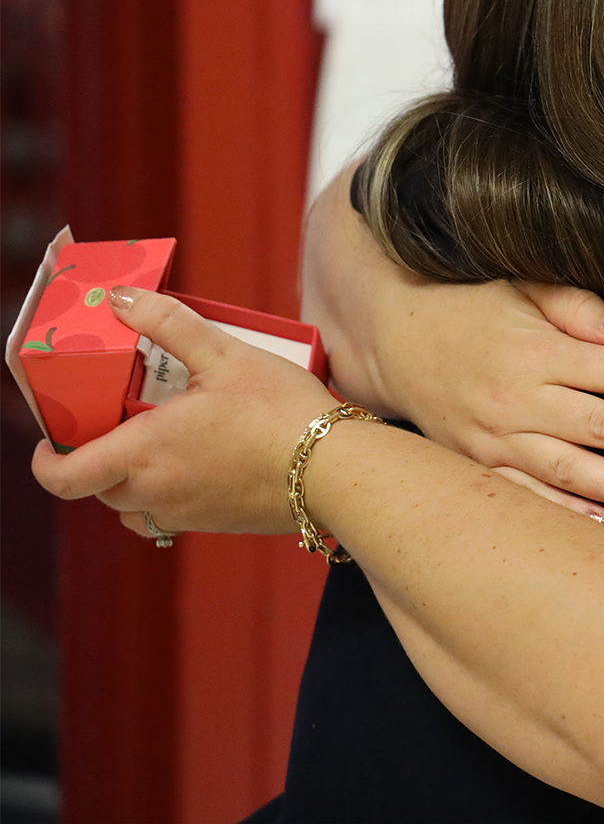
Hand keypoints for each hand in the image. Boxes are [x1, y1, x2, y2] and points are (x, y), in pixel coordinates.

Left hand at [32, 287, 332, 537]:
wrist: (338, 471)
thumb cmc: (283, 414)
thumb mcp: (226, 354)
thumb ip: (167, 323)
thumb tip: (122, 299)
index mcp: (145, 452)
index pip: (63, 476)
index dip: (45, 460)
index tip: (51, 440)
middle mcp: (156, 492)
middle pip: (98, 488)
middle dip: (98, 457)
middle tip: (123, 420)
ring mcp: (186, 514)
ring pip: (134, 506)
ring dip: (133, 480)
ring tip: (164, 441)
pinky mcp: (216, 524)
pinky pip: (172, 514)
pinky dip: (172, 490)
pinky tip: (207, 458)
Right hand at [301, 164, 603, 523]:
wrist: (392, 338)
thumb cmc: (470, 307)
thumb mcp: (520, 286)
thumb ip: (574, 305)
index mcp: (536, 351)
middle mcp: (517, 399)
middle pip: (601, 425)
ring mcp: (494, 439)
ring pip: (568, 470)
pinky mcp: (477, 466)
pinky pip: (524, 496)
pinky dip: (562, 514)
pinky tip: (603, 526)